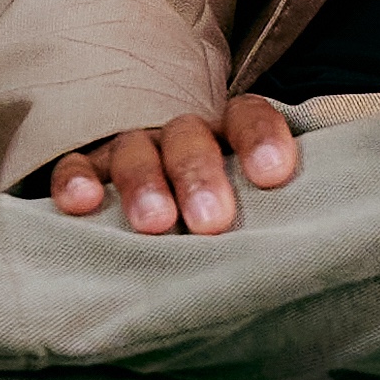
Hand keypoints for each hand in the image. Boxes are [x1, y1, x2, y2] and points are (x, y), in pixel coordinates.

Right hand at [47, 97, 296, 234]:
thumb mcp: (246, 205)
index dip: (260, 140)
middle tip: (212, 220)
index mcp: (225, 135)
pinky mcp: (82, 169)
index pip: (246, 118)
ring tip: (156, 223)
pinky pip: (73, 167)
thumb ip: (272, 216)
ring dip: (145, 184)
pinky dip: (75, 182)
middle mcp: (177, 136)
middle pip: (188, 140)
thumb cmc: (212, 211)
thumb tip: (307, 260)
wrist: (151, 195)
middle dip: (199, 176)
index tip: (273, 174)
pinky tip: (83, 204)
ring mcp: (127, 150)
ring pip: (134, 153)